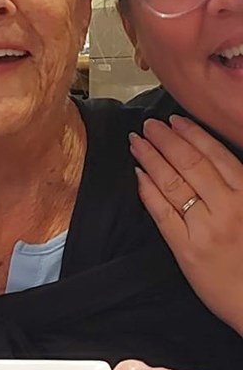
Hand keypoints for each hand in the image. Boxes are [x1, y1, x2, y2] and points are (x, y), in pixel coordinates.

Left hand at [131, 115, 242, 332]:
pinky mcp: (186, 248)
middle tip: (148, 125)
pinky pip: (162, 213)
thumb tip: (213, 164)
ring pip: (173, 183)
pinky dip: (147, 191)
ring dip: (151, 158)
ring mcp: (206, 227)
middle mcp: (229, 207)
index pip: (218, 156)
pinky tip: (137, 175)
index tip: (175, 120)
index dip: (193, 134)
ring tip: (137, 142)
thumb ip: (237, 188)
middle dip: (166, 140)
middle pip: (191, 164)